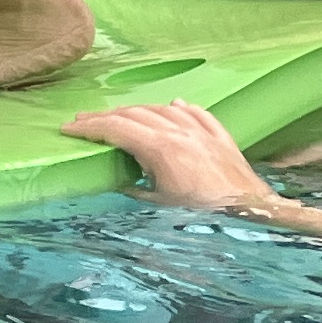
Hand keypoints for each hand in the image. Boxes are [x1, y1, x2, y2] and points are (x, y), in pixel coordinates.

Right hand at [64, 97, 281, 210]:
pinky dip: (180, 108)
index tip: (68, 129)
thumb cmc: (204, 216)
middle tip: (83, 121)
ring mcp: (202, 132)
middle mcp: (180, 132)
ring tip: (120, 116)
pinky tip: (173, 105)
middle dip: (105, 116)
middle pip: (135, 114)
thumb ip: (135, 188)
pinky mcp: (221, 138)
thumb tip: (119, 180)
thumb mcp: (159, 207)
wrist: (253, 215)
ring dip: (137, 110)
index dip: (89, 127)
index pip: (116, 128)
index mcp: (161, 149)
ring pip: (162, 109)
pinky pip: (197, 114)